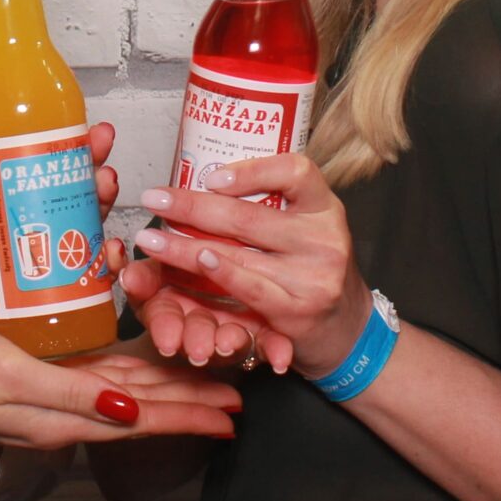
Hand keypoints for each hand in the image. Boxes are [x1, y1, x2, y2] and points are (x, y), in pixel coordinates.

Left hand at [0, 124, 126, 339]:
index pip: (34, 183)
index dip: (64, 157)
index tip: (89, 134)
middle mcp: (22, 253)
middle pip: (70, 208)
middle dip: (95, 181)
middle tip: (103, 166)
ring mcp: (39, 285)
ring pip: (85, 245)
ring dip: (105, 219)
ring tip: (106, 201)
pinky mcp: (51, 320)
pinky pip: (88, 294)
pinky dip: (106, 274)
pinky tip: (110, 259)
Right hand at [0, 325, 240, 455]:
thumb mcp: (8, 377)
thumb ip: (71, 392)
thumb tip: (129, 406)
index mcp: (64, 409)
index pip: (144, 414)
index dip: (191, 410)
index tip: (233, 408)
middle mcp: (64, 405)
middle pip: (143, 401)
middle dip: (191, 394)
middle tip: (237, 388)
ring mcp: (49, 391)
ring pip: (124, 385)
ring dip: (166, 381)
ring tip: (205, 373)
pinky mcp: (32, 373)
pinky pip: (94, 370)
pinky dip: (127, 365)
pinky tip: (139, 356)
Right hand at [119, 255, 294, 373]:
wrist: (240, 271)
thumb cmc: (189, 271)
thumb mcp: (159, 272)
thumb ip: (143, 276)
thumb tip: (123, 268)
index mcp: (170, 305)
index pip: (161, 318)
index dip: (164, 329)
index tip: (169, 340)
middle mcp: (199, 322)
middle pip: (196, 333)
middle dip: (198, 341)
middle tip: (200, 350)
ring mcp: (231, 327)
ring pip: (230, 338)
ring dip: (230, 342)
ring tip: (234, 343)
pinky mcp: (264, 331)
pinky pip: (270, 343)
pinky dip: (275, 350)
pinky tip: (281, 360)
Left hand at [134, 154, 372, 374]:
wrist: (348, 329)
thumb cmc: (314, 268)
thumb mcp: (307, 227)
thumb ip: (271, 207)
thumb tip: (204, 183)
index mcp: (324, 207)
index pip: (295, 172)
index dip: (251, 171)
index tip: (210, 176)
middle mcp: (323, 238)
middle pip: (249, 216)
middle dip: (192, 207)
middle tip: (154, 199)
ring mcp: (313, 276)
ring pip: (238, 253)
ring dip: (185, 246)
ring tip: (151, 240)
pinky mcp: (297, 310)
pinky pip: (249, 287)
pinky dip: (218, 273)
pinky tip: (193, 262)